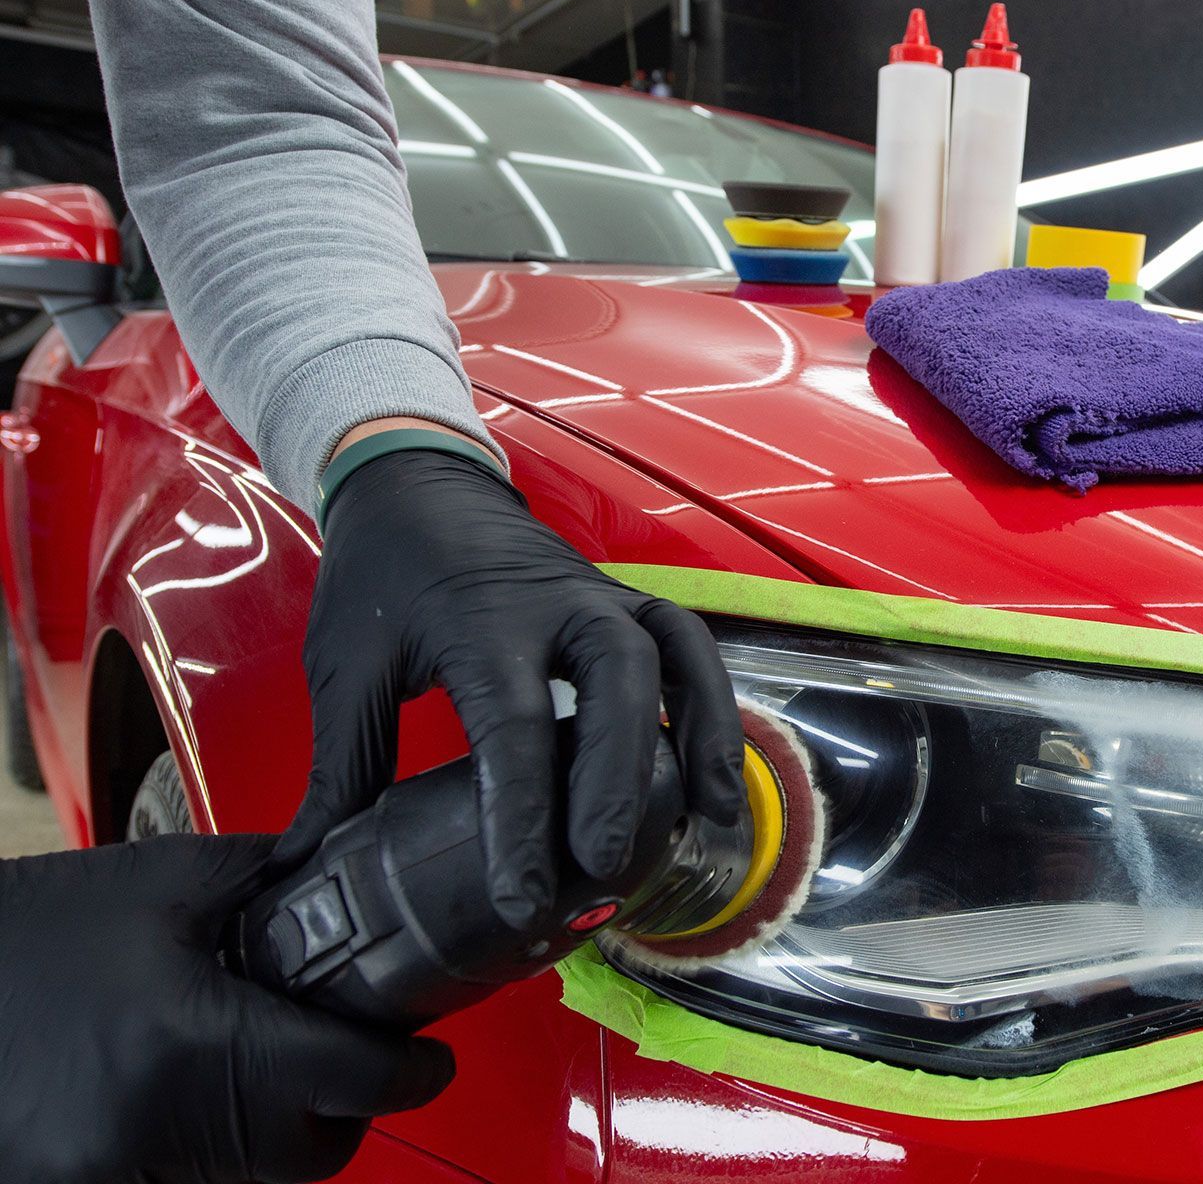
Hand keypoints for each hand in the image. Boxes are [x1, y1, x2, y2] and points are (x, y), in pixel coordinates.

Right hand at [0, 836, 452, 1182]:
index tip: (427, 1057)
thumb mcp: (166, 882)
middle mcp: (154, 1129)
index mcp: (192, 1042)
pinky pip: (184, 1182)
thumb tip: (355, 887)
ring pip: (250, 1179)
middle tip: (342, 1056)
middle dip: (341, 1108)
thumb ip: (277, 880)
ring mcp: (111, 1174)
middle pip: (313, 1154)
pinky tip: (189, 1094)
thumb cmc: (25, 928)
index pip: (358, 1083)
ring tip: (250, 1064)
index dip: (410, 1069)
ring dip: (272, 1133)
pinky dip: (206, 1150)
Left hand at [283, 445, 744, 929]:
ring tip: (703, 822)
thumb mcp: (344, 669)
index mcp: (476, 621)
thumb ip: (341, 773)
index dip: (520, 821)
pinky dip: (714, 711)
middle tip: (605, 865)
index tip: (521, 897)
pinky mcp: (629, 602)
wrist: (414, 482)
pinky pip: (691, 650)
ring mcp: (601, 597)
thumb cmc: (378, 576)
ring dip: (696, 739)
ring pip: (670, 657)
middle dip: (618, 779)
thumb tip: (306, 866)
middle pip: (613, 684)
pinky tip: (719, 782)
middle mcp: (554, 604)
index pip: (510, 730)